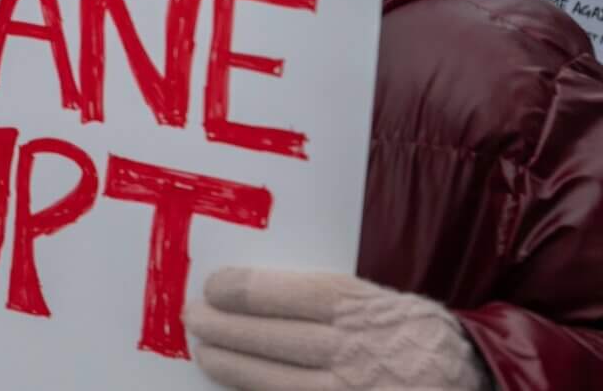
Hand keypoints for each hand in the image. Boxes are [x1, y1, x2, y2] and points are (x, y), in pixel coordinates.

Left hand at [185, 268, 490, 390]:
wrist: (477, 380)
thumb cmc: (419, 336)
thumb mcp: (386, 303)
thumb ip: (332, 299)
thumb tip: (251, 291)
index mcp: (366, 313)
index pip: (291, 295)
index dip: (244, 291)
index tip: (213, 287)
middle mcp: (359, 354)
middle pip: (276, 339)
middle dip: (224, 329)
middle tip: (192, 320)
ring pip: (278, 382)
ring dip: (234, 367)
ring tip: (205, 353)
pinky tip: (240, 387)